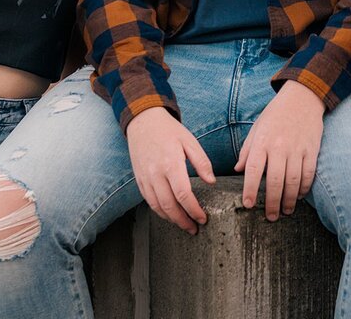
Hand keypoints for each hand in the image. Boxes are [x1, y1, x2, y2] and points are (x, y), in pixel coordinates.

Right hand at [126, 107, 215, 234]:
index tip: (203, 218)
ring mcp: (145, 178)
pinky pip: (148, 201)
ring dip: (171, 219)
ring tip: (184, 225)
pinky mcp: (139, 179)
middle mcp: (155, 174)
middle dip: (183, 221)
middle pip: (169, 206)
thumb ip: (201, 162)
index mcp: (171, 163)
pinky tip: (169, 214)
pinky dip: (159, 211)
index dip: (194, 210)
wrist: (143, 121)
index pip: (183, 195)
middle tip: (195, 228)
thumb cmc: (169, 130)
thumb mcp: (189, 141)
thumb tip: (211, 182)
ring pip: (157, 207)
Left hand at [234, 81, 324, 220]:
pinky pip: (308, 174)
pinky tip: (299, 196)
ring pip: (293, 181)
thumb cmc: (275, 114)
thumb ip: (247, 150)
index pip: (253, 170)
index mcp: (262, 141)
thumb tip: (237, 170)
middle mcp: (279, 146)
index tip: (248, 205)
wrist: (302, 98)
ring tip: (286, 211)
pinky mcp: (311, 150)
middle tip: (270, 217)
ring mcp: (297, 149)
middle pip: (275, 181)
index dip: (250, 189)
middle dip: (272, 203)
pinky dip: (304, 188)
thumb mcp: (256, 128)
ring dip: (289, 200)